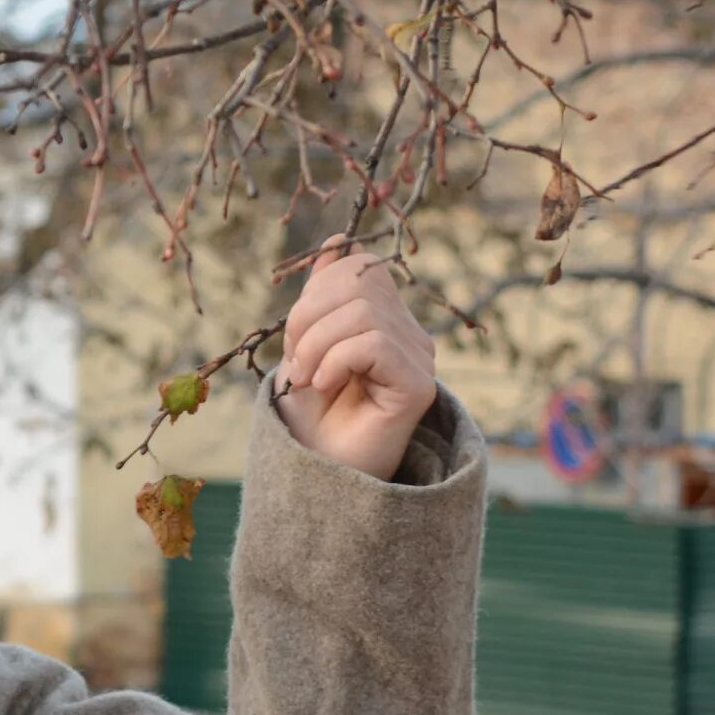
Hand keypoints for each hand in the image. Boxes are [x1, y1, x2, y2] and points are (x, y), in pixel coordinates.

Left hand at [271, 236, 437, 479]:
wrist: (315, 473)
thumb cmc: (309, 417)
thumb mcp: (302, 346)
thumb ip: (319, 297)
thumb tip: (335, 240)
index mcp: (384, 319)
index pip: (357, 268)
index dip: (315, 292)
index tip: (295, 341)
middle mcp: (408, 334)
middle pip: (361, 280)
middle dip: (309, 316)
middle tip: (295, 363)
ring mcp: (419, 359)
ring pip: (364, 312)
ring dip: (317, 345)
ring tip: (308, 379)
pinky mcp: (419, 386)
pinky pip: (375, 344)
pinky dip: (336, 361)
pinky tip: (326, 387)